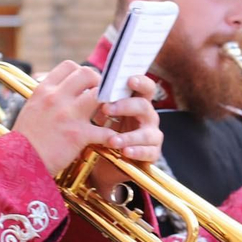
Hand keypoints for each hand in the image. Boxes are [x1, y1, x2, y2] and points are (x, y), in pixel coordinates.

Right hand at [12, 61, 135, 175]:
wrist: (18, 162)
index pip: (69, 66)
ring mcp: (68, 115)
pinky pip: (105, 131)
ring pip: (100, 95)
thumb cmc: (24, 140)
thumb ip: (46, 97)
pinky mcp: (78, 135)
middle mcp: (56, 98)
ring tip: (108, 114)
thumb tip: (59, 90)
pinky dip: (112, 136)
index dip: (81, 73)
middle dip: (99, 82)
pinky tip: (112, 140)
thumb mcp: (31, 109)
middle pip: (87, 73)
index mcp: (44, 90)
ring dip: (108, 103)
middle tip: (101, 97)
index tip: (86, 85)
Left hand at [87, 74, 162, 193]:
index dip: (140, 81)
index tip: (129, 80)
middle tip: (106, 108)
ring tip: (112, 141)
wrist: (109, 162)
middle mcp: (148, 116)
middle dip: (125, 106)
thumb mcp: (102, 117)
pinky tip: (125, 152)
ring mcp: (152, 135)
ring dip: (129, 136)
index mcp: (137, 102)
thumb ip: (100, 104)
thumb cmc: (106, 133)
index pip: (144, 87)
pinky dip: (137, 152)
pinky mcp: (153, 153)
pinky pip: (149, 152)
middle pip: (144, 106)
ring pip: (147, 133)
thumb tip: (88, 93)